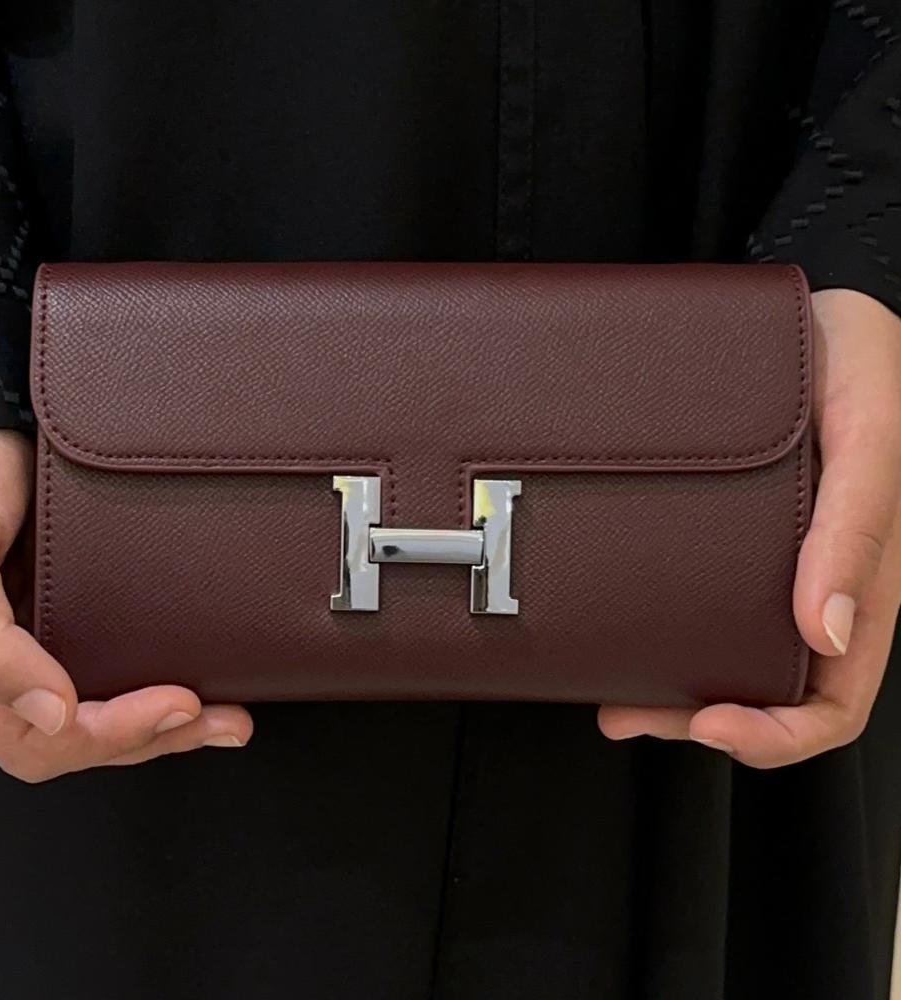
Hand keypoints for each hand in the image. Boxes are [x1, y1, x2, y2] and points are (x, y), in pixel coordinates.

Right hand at [0, 430, 252, 781]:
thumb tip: (51, 715)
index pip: (28, 740)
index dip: (106, 738)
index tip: (177, 704)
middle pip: (71, 739)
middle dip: (148, 739)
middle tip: (220, 718)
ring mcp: (35, 642)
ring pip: (95, 715)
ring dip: (161, 727)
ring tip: (225, 716)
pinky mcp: (70, 617)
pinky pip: (110, 672)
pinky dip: (154, 687)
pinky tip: (195, 682)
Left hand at [600, 288, 900, 767]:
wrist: (816, 314)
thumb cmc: (859, 364)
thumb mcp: (867, 436)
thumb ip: (856, 529)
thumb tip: (825, 630)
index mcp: (862, 582)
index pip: (835, 699)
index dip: (779, 735)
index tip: (713, 725)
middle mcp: (811, 584)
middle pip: (765, 693)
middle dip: (699, 721)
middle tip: (630, 713)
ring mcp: (767, 564)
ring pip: (723, 656)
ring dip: (669, 689)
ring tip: (612, 691)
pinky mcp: (729, 534)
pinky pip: (696, 599)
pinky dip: (656, 628)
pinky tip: (618, 626)